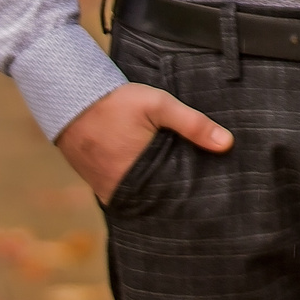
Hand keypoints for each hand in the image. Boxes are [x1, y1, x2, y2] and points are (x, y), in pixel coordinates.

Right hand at [56, 82, 233, 201]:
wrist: (71, 98)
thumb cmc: (117, 102)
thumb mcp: (159, 105)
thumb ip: (193, 124)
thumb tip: (227, 144)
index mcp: (139, 176)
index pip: (173, 198)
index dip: (191, 196)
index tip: (211, 198)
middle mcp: (121, 190)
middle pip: (157, 201)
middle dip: (176, 197)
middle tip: (202, 196)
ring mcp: (107, 190)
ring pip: (142, 198)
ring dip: (158, 193)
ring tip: (182, 189)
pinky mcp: (99, 185)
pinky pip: (126, 192)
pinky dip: (140, 188)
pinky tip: (156, 180)